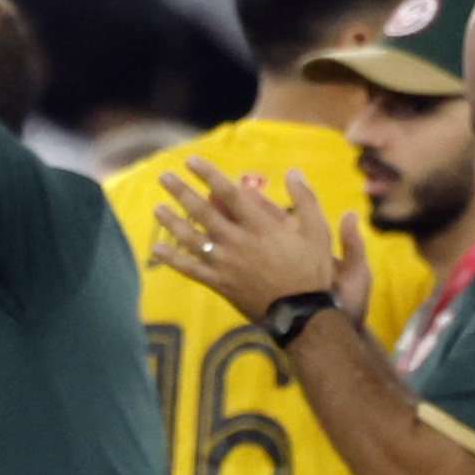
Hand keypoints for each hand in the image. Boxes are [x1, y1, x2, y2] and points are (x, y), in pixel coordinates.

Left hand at [144, 166, 353, 325]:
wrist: (301, 313)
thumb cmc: (311, 270)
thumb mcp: (318, 230)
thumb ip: (305, 199)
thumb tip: (293, 171)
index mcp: (259, 225)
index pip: (227, 192)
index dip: (208, 174)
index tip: (191, 161)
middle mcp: (237, 241)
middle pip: (202, 211)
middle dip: (181, 191)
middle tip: (163, 176)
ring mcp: (225, 263)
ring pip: (192, 238)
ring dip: (172, 221)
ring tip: (157, 207)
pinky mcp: (219, 283)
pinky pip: (190, 269)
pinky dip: (172, 259)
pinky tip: (156, 248)